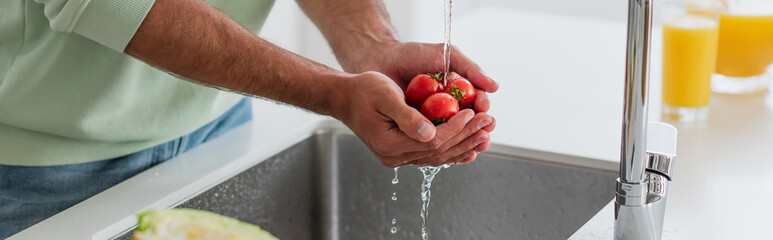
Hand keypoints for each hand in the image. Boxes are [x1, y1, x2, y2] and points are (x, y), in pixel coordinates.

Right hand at [341, 42, 497, 163]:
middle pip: (438, 151)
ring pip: (438, 156)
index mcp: (389, 144)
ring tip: (484, 134)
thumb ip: (407, 116)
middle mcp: (394, 157)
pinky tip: (469, 147)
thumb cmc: (363, 90)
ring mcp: (398, 158)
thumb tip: (430, 132)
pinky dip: (452, 151)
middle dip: (466, 136)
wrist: (345, 97)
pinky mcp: (402, 153)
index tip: (471, 112)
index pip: (432, 141)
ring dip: (464, 145)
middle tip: (488, 123)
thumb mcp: (385, 95)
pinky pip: (431, 156)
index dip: (455, 127)